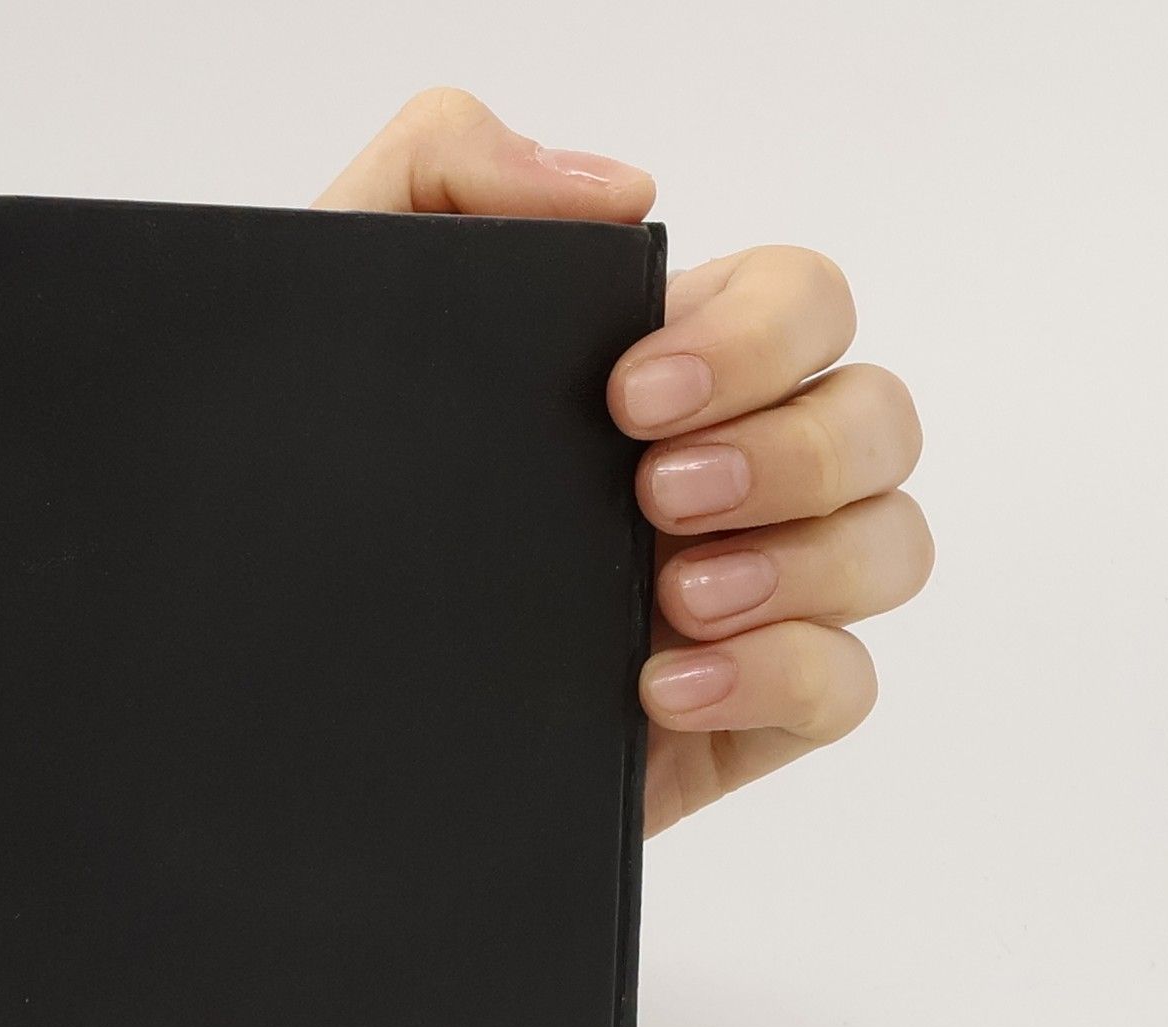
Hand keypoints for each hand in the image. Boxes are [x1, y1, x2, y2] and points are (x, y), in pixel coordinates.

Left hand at [316, 91, 931, 834]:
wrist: (278, 688)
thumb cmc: (312, 498)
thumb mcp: (337, 307)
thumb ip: (442, 170)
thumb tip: (621, 192)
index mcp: (659, 373)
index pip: (800, 304)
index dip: (755, 338)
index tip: (630, 393)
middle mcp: (722, 474)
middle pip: (876, 416)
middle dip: (791, 450)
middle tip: (655, 492)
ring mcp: (741, 597)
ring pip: (890, 545)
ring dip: (806, 560)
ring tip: (670, 597)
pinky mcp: (734, 715)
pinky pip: (845, 686)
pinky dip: (783, 674)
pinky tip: (661, 687)